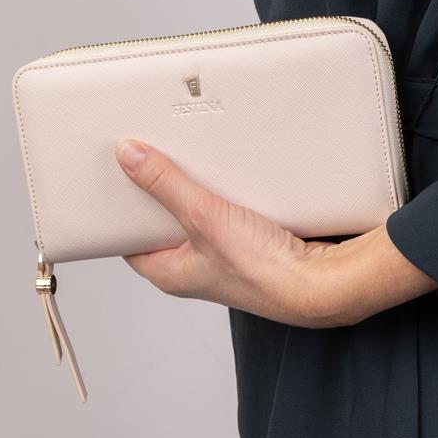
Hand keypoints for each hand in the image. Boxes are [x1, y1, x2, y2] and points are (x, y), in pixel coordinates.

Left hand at [114, 139, 437, 327]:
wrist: (322, 281)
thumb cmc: (264, 271)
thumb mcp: (204, 219)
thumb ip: (165, 185)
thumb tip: (129, 157)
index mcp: (168, 271)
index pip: (128, 236)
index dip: (119, 206)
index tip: (115, 174)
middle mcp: (191, 266)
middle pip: (160, 221)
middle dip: (155, 191)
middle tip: (147, 156)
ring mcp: (218, 255)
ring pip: (192, 215)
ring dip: (189, 189)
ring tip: (183, 158)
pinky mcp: (244, 242)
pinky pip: (220, 212)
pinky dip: (217, 193)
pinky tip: (221, 174)